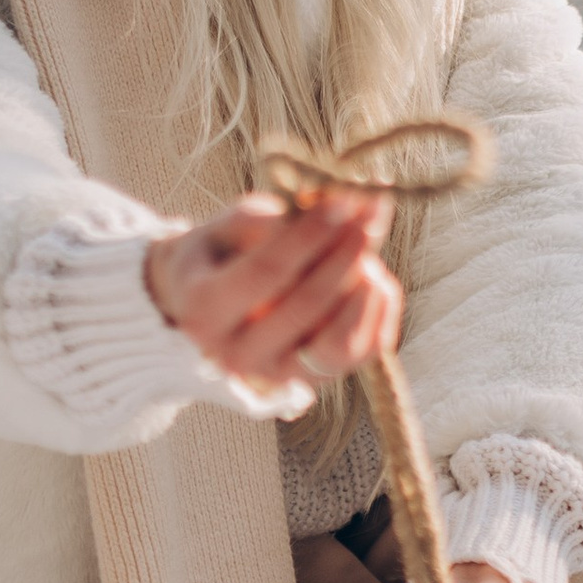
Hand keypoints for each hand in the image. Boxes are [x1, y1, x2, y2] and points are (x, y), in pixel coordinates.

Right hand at [145, 187, 399, 393]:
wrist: (209, 308)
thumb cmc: (221, 257)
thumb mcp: (224, 227)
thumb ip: (263, 218)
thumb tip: (323, 208)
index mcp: (203, 311)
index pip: (266, 272)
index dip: (308, 236)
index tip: (341, 202)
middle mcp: (237, 356)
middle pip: (307, 304)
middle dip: (345, 253)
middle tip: (370, 213)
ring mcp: (277, 375)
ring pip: (339, 341)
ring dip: (365, 286)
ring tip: (367, 245)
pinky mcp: (313, 381)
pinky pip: (363, 353)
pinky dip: (379, 312)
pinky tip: (376, 276)